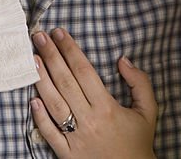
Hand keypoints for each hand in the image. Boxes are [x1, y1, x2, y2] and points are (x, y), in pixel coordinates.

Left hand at [31, 28, 156, 158]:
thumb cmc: (138, 142)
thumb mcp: (148, 110)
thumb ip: (140, 83)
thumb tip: (123, 60)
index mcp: (107, 107)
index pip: (84, 71)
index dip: (71, 50)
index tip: (60, 33)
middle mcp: (89, 120)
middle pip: (66, 82)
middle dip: (51, 56)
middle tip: (40, 37)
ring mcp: (75, 138)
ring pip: (54, 104)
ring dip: (42, 80)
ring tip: (32, 59)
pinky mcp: (67, 154)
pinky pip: (49, 134)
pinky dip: (39, 117)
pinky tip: (32, 100)